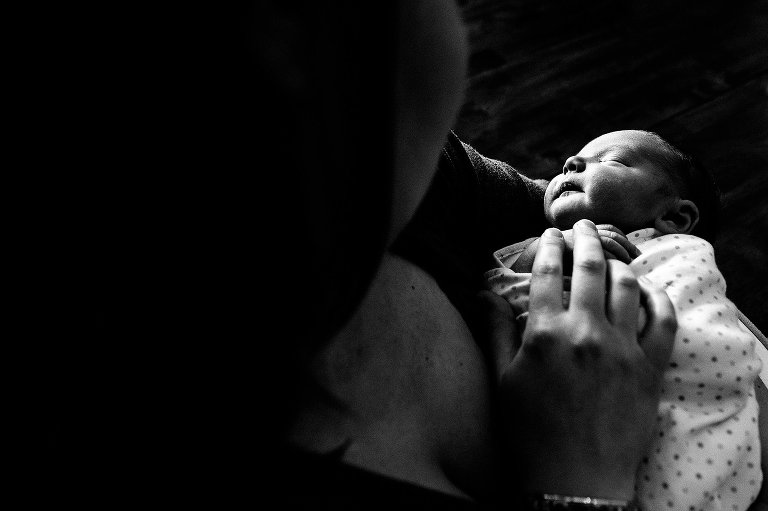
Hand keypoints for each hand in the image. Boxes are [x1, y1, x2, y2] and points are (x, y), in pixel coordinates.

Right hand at [477, 220, 675, 499]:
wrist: (574, 479)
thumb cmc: (531, 431)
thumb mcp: (501, 380)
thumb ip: (495, 330)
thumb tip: (483, 293)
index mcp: (545, 334)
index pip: (546, 273)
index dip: (547, 246)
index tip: (549, 234)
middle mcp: (585, 333)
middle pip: (589, 268)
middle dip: (585, 239)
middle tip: (582, 226)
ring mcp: (622, 349)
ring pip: (626, 286)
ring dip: (618, 263)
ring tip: (610, 255)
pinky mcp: (649, 368)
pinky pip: (662, 321)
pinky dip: (657, 298)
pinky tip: (647, 288)